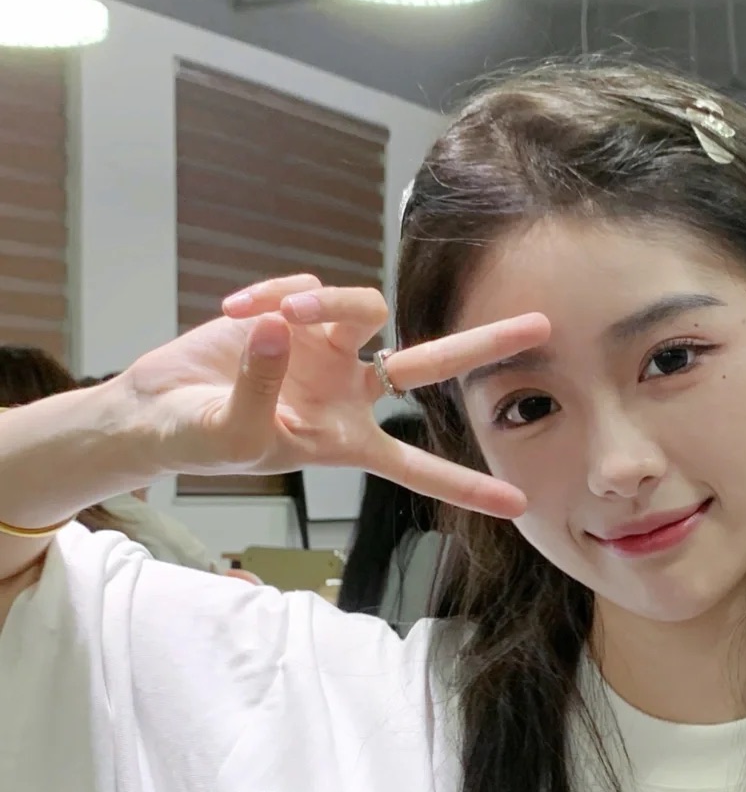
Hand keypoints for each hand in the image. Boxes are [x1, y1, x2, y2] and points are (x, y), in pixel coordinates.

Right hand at [120, 274, 549, 518]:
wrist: (157, 408)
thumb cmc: (200, 440)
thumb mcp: (232, 435)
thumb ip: (261, 387)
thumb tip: (281, 329)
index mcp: (347, 441)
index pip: (418, 468)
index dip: (465, 486)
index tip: (518, 503)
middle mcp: (349, 392)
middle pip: (431, 364)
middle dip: (484, 345)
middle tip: (543, 327)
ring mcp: (326, 349)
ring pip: (363, 308)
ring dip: (321, 306)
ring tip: (269, 321)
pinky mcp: (295, 313)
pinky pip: (304, 288)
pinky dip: (271, 295)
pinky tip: (233, 312)